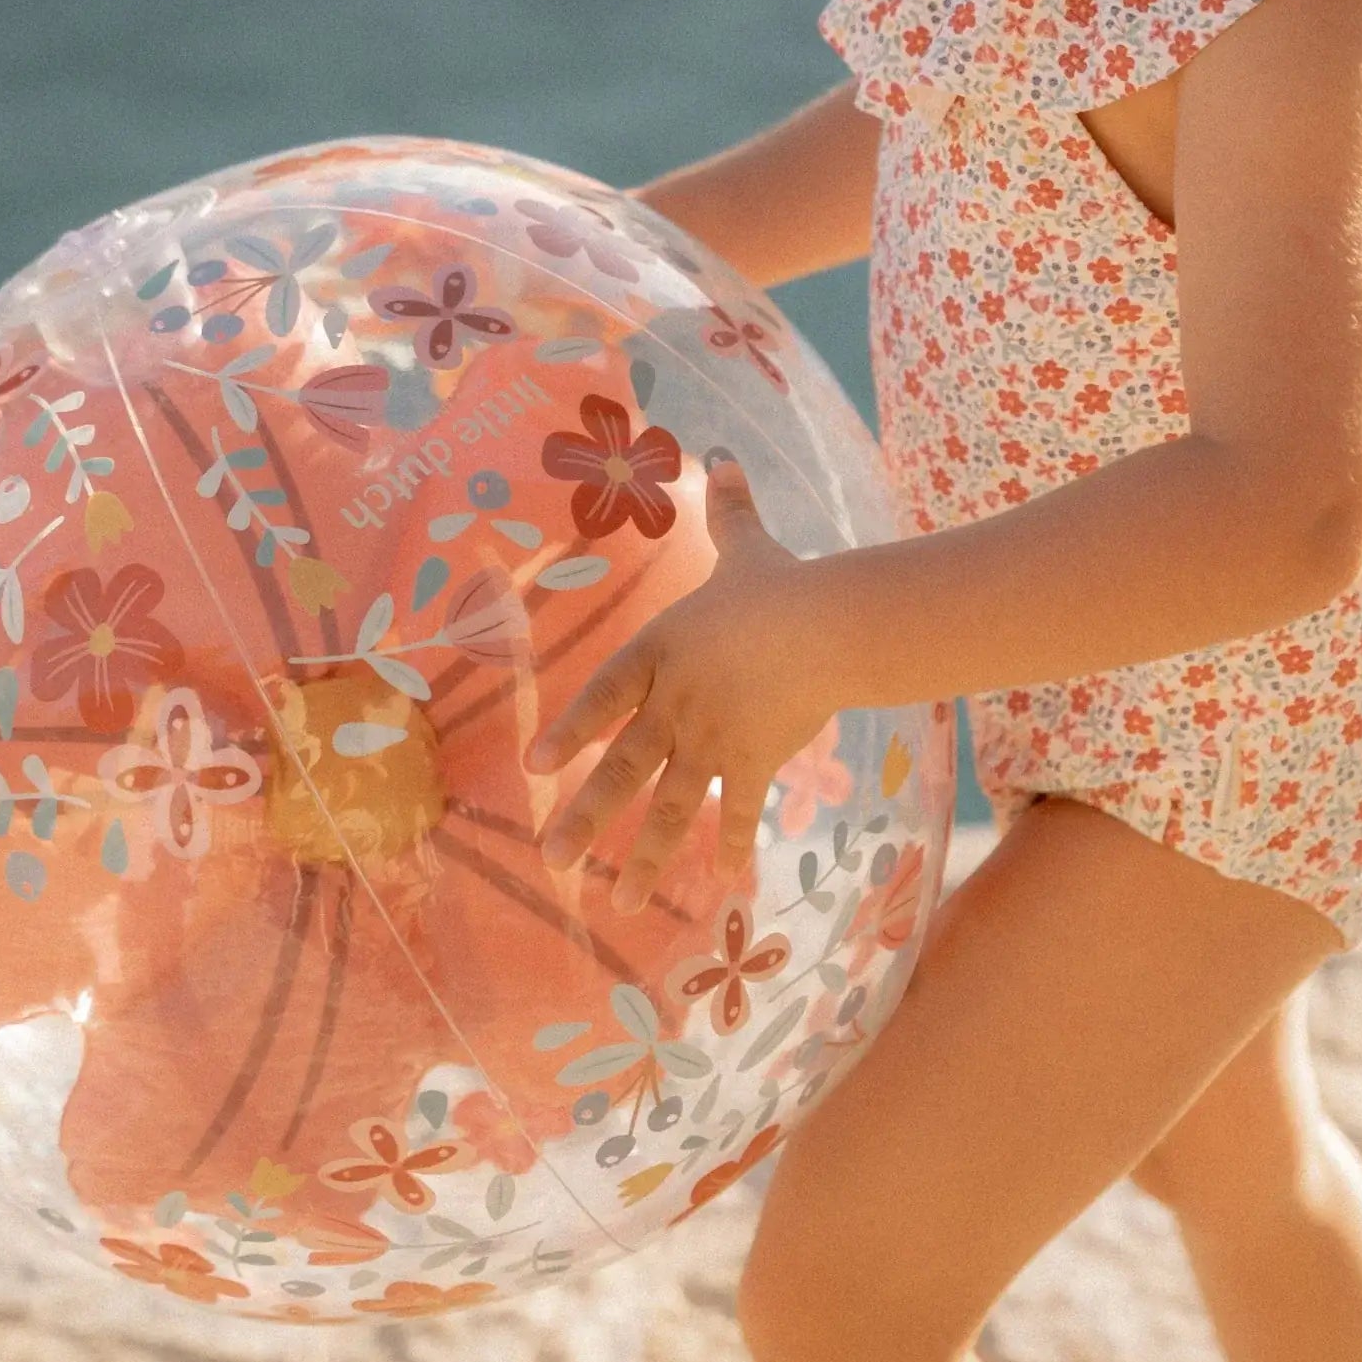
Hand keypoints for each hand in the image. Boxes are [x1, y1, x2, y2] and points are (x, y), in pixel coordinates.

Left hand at [523, 457, 843, 912]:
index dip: (568, 731)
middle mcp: (674, 704)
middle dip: (586, 818)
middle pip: (621, 769)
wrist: (827, 624)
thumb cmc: (782, 584)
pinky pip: (740, 811)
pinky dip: (734, 847)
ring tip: (619, 902)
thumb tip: (725, 459)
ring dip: (644, 858)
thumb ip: (729, 512)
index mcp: (658, 653)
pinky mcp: (755, 761)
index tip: (534, 764)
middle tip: (553, 858)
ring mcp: (711, 740)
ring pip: (669, 807)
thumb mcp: (745, 547)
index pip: (601, 697)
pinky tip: (725, 885)